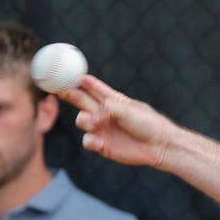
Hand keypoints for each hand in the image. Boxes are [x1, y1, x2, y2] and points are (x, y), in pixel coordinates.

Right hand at [60, 75, 178, 168]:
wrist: (159, 146)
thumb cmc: (148, 124)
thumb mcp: (128, 110)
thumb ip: (108, 109)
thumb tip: (92, 118)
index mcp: (113, 100)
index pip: (94, 87)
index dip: (81, 80)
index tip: (69, 73)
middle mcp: (105, 113)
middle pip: (81, 100)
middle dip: (69, 94)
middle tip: (59, 90)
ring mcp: (102, 129)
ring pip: (81, 121)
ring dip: (83, 120)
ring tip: (94, 123)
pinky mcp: (103, 145)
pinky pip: (87, 141)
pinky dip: (90, 140)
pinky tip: (99, 142)